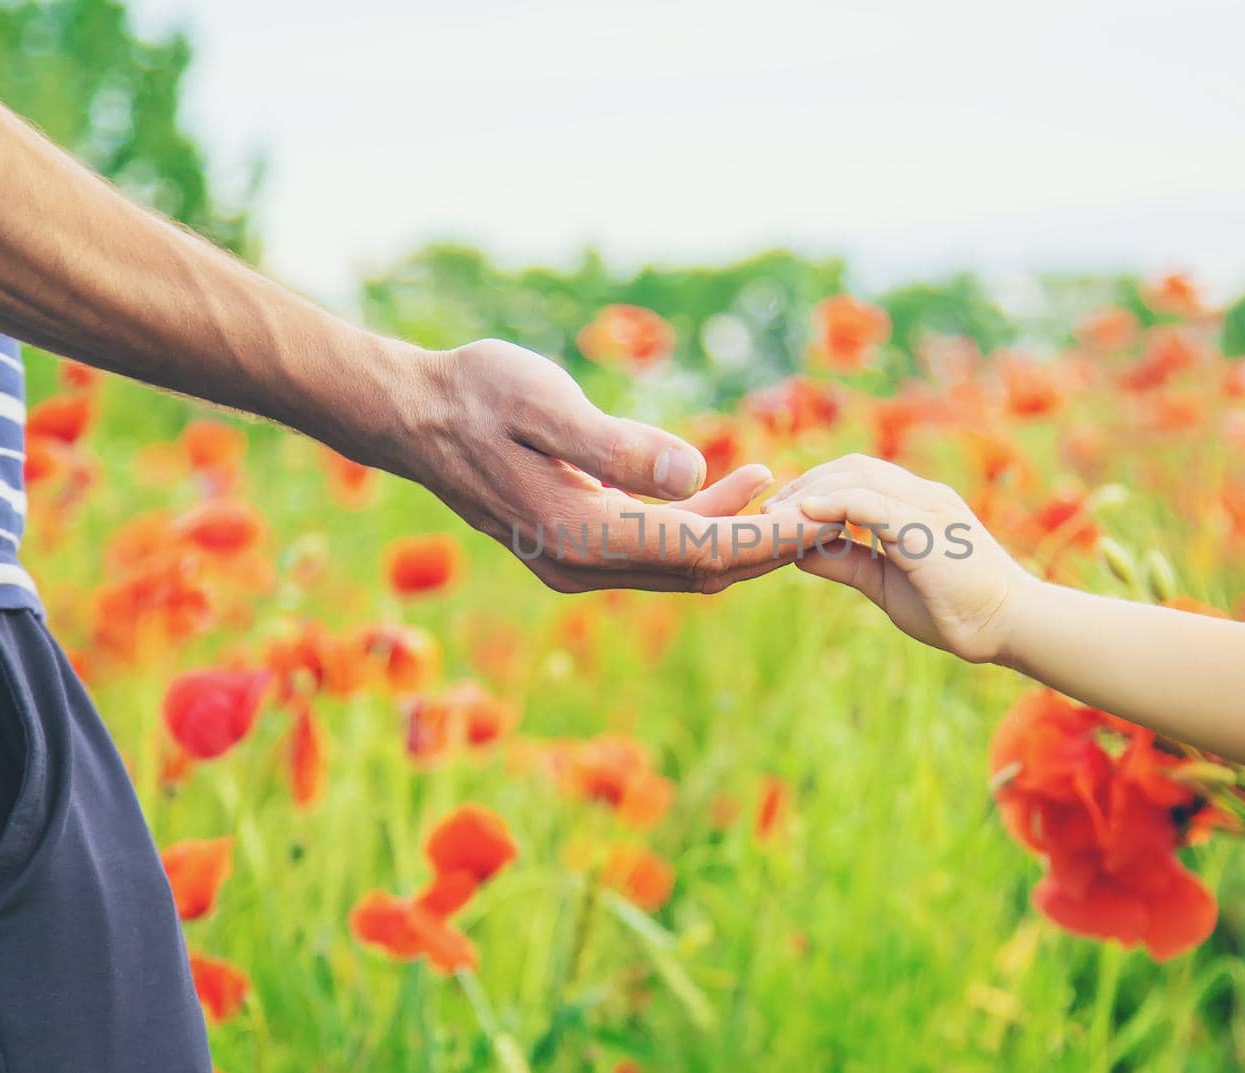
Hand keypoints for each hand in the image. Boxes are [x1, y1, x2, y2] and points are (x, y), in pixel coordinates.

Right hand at [388, 338, 820, 592]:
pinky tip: (737, 486)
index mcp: (579, 534)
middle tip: (831, 510)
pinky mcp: (577, 544)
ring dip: (741, 535)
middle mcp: (581, 563)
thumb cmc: (475, 394)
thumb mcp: (544, 402)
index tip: (825, 516)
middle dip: (769, 545)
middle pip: (702, 570)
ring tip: (793, 489)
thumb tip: (695, 472)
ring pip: (684, 564)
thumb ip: (616, 444)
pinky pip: (658, 548)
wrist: (413, 414)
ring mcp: (577, 561)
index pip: (701, 552)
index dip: (769, 538)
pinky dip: (703, 525)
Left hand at [766, 453, 1026, 661]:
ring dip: (812, 491)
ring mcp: (927, 507)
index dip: (816, 485)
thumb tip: (800, 552)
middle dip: (806, 482)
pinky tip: (805, 514)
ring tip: (776, 514)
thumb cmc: (954, 610)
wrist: (1009, 627)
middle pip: (854, 468)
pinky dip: (834, 504)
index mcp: (917, 505)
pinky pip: (872, 504)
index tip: (781, 509)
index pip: (859, 476)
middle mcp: (923, 496)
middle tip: (768, 509)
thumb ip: (848, 563)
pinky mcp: (926, 528)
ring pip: (859, 479)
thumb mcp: (885, 583)